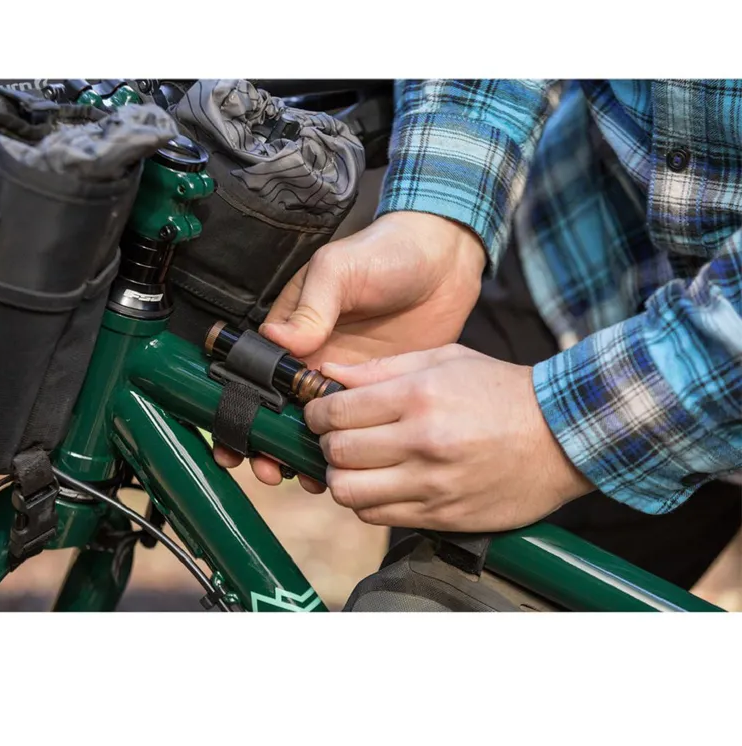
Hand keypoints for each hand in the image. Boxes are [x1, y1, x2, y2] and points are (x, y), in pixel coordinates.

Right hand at [213, 212, 487, 490]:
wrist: (445, 262)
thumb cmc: (386, 252)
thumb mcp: (341, 270)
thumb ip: (312, 305)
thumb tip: (279, 339)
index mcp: (294, 329)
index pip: (255, 375)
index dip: (241, 408)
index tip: (234, 441)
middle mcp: (312, 359)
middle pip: (278, 410)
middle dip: (266, 443)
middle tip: (267, 468)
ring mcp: (345, 379)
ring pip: (314, 428)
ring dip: (302, 454)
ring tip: (304, 477)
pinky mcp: (379, 392)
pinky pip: (357, 428)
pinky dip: (347, 450)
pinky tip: (346, 468)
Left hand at [302, 345, 593, 530]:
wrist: (561, 435)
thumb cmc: (501, 390)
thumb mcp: (445, 359)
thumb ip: (382, 367)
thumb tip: (328, 373)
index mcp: (419, 396)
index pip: (337, 411)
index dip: (315, 412)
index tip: (318, 411)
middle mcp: (422, 441)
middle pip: (337, 452)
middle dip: (325, 442)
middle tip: (334, 435)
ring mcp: (433, 483)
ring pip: (350, 492)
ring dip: (342, 477)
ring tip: (354, 463)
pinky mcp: (442, 514)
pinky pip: (378, 517)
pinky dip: (367, 502)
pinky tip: (380, 484)